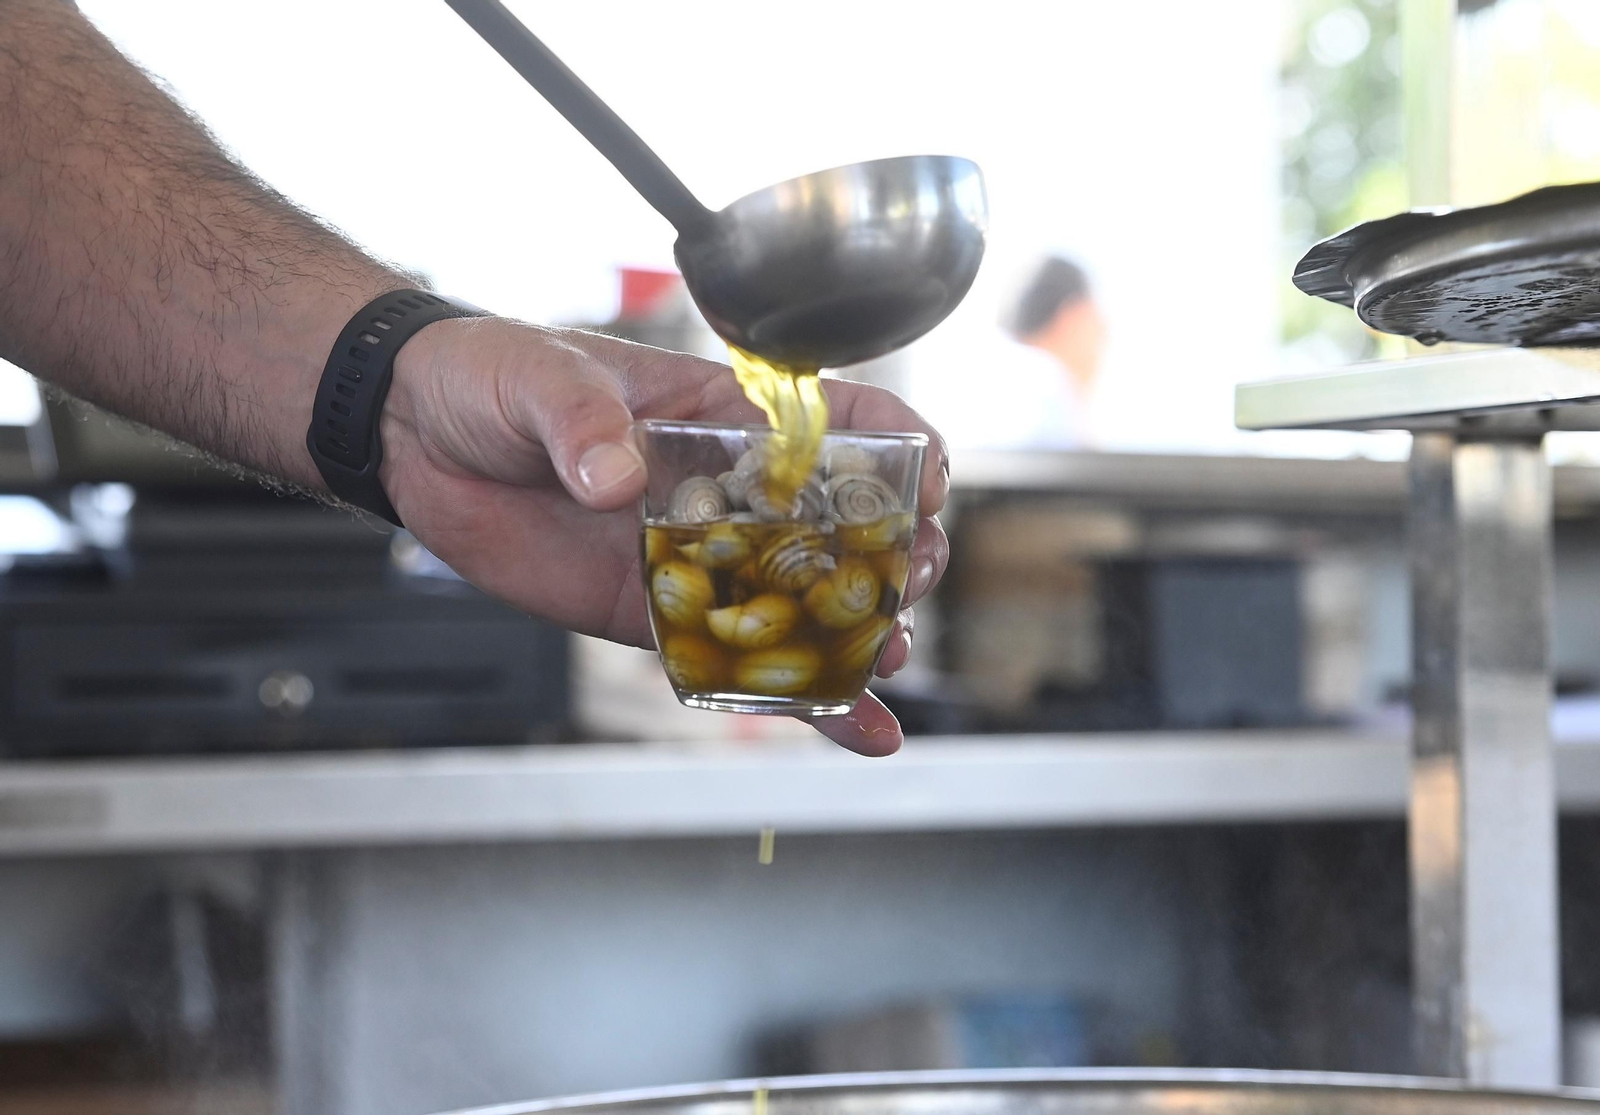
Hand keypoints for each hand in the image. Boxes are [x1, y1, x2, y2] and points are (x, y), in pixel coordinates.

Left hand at [379, 317, 950, 755]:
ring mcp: (703, 560)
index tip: (924, 488)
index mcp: (725, 413)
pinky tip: (864, 732)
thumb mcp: (538, 378)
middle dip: (896, 557)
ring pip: (807, 605)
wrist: (416, 439)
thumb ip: (582, 425)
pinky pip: (738, 662)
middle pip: (848, 525)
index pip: (847, 419)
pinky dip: (799, 702)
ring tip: (881, 660)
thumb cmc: (490, 377)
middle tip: (902, 587)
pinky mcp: (660, 618)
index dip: (903, 450)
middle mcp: (733, 490)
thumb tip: (617, 484)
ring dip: (860, 635)